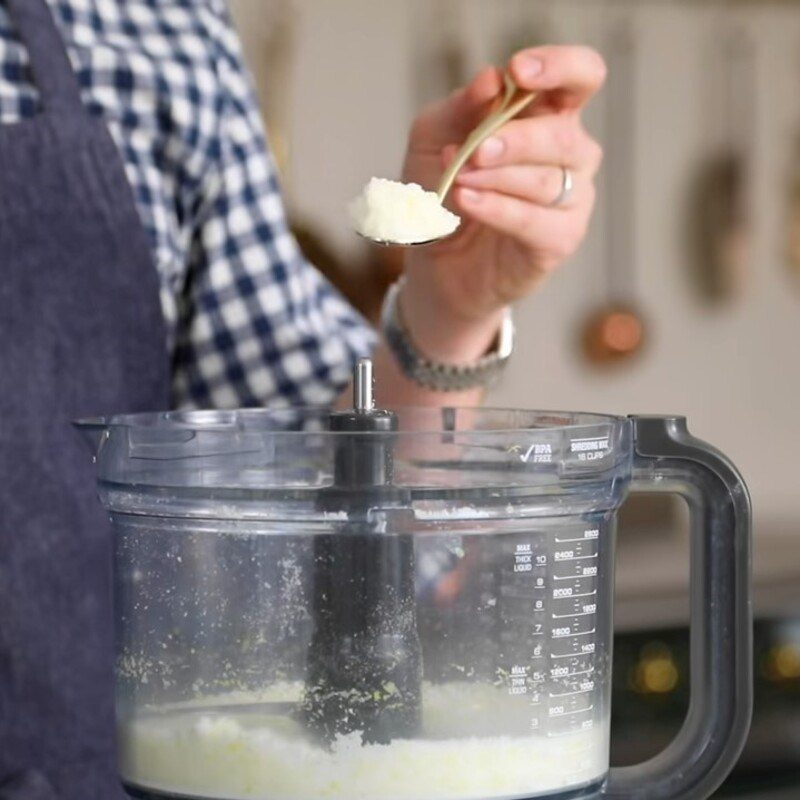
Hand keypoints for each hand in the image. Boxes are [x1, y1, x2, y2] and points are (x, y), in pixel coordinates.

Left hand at [400, 46, 605, 362]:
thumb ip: (461, 106)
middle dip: (516, 139)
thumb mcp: (435, 137)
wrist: (434, 258)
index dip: (560, 67)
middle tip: (474, 151)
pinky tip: (467, 201)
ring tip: (458, 180)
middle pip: (563, 134)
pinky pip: (535, 220)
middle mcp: (570, 153)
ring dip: (497, 177)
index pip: (581, 76)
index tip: (517, 72)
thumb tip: (490, 79)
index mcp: (548, 114)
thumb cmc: (442, 188)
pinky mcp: (560, 239)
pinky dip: (497, 209)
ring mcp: (571, 198)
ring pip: (548, 180)